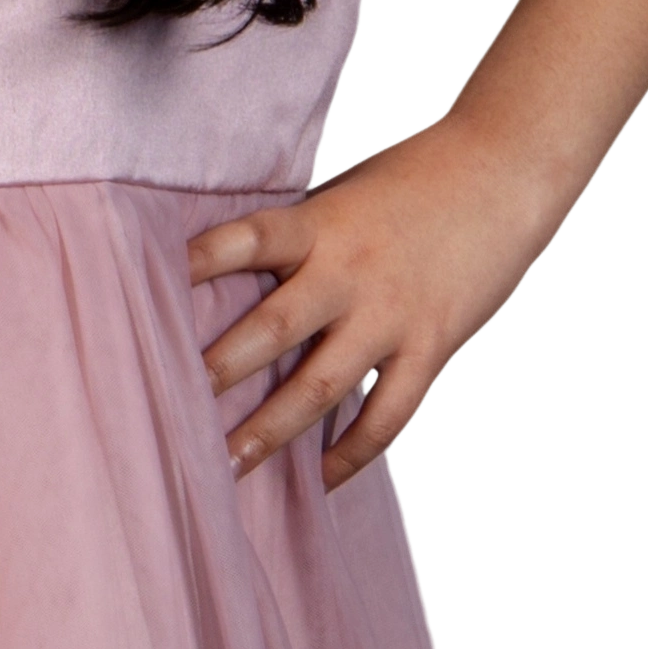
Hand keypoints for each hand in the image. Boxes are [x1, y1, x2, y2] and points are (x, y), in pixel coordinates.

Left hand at [187, 115, 565, 489]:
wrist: (506, 170)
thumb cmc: (415, 175)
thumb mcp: (345, 188)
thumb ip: (297, 231)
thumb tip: (228, 270)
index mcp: (320, 223)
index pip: (243, 242)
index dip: (194, 264)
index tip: (141, 289)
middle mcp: (350, 272)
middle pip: (271, 328)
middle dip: (216, 369)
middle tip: (162, 404)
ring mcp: (392, 315)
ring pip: (321, 386)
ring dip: (269, 430)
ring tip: (223, 467)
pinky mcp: (432, 346)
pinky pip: (387, 414)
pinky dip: (352, 451)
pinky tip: (320, 478)